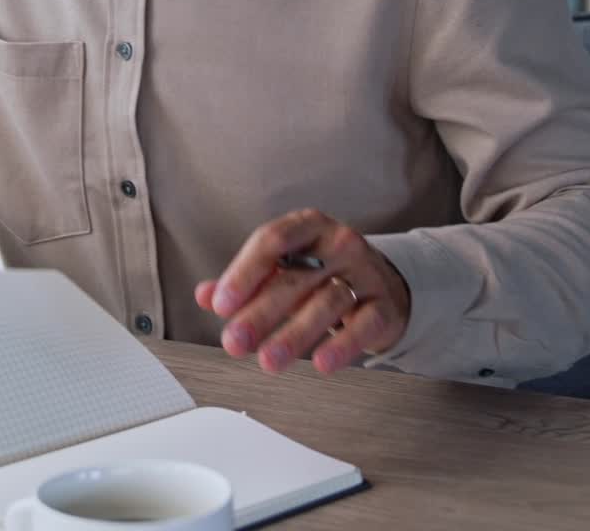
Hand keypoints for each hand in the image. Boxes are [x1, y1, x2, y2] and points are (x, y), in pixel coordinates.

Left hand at [194, 208, 410, 375]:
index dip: (244, 272)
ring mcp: (364, 272)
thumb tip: (205, 294)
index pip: (272, 240)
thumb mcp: (287, 267)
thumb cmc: (326, 273)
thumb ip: (246, 280)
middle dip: (260, 313)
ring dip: (294, 334)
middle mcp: (338, 243)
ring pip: (326, 302)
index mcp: (308, 226)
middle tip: (234, 341)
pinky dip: (342, 345)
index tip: (221, 303)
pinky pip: (364, 325)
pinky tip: (320, 362)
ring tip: (268, 360)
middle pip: (295, 277)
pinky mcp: (384, 305)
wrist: (384, 283)